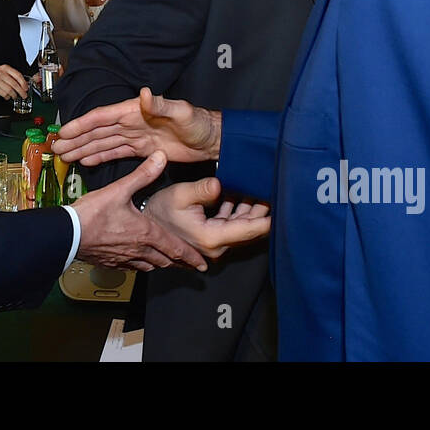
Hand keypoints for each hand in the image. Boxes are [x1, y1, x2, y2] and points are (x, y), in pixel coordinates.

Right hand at [0, 64, 28, 98]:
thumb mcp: (0, 70)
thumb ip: (10, 74)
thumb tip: (20, 82)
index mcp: (5, 68)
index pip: (18, 75)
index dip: (23, 83)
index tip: (26, 88)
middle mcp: (2, 73)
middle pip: (15, 84)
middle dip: (21, 91)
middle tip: (24, 95)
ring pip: (10, 90)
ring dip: (14, 95)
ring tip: (14, 96)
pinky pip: (4, 93)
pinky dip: (7, 97)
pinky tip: (7, 97)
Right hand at [56, 87, 220, 166]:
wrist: (213, 141)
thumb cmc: (199, 123)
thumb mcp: (181, 112)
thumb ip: (160, 105)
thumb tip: (143, 93)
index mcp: (136, 111)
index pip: (103, 117)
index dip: (82, 124)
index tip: (64, 131)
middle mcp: (132, 123)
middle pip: (97, 131)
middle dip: (76, 139)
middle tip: (56, 148)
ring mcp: (136, 136)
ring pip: (103, 143)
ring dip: (84, 149)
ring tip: (64, 156)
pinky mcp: (143, 150)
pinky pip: (116, 153)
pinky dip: (100, 157)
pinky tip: (87, 161)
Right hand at [72, 152, 206, 271]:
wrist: (68, 233)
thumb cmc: (92, 213)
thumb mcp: (120, 189)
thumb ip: (143, 174)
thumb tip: (160, 158)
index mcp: (146, 233)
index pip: (175, 248)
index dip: (190, 256)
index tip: (203, 263)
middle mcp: (138, 249)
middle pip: (165, 261)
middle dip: (180, 263)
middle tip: (192, 266)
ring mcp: (124, 258)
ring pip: (150, 266)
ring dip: (162, 265)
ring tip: (169, 264)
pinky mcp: (111, 262)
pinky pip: (132, 268)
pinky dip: (141, 266)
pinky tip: (139, 262)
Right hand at [143, 178, 270, 258]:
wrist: (145, 226)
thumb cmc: (158, 211)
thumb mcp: (180, 195)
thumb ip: (203, 189)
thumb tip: (220, 183)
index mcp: (212, 237)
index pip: (251, 229)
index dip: (270, 217)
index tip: (285, 203)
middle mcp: (217, 246)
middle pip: (250, 229)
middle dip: (263, 209)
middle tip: (273, 187)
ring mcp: (215, 245)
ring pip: (242, 227)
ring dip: (250, 208)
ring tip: (258, 186)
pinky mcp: (212, 241)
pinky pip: (232, 226)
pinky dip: (238, 211)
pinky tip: (240, 194)